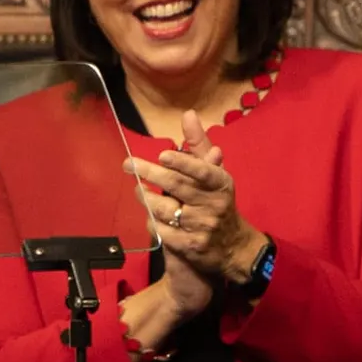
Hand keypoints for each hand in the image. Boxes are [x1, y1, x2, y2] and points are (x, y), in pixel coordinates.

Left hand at [126, 111, 266, 283]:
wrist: (233, 246)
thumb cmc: (217, 201)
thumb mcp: (213, 173)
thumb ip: (198, 145)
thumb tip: (188, 114)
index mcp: (220, 183)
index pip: (202, 171)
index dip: (183, 163)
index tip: (162, 155)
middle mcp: (213, 204)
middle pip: (177, 187)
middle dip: (150, 174)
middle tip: (129, 164)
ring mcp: (201, 227)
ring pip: (164, 210)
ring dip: (146, 198)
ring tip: (139, 189)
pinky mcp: (190, 246)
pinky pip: (162, 231)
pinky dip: (152, 221)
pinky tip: (151, 214)